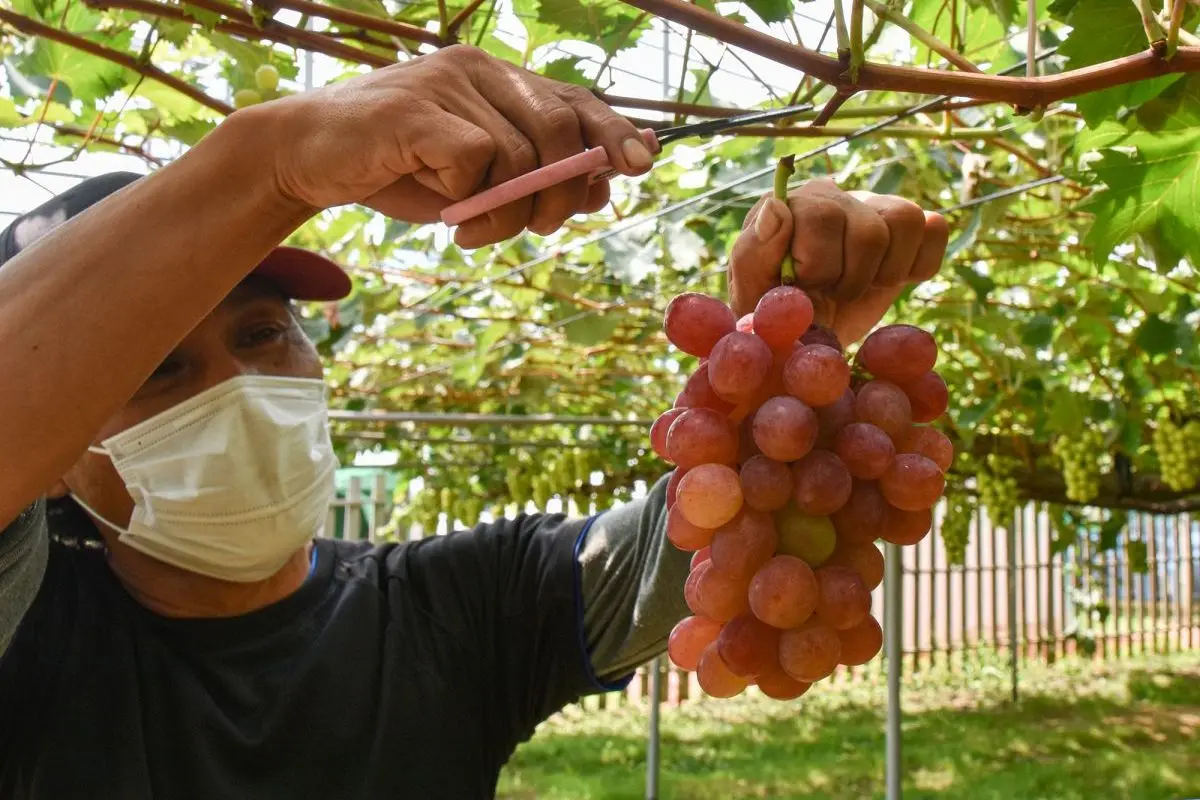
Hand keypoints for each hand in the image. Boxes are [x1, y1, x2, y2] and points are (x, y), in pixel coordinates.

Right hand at [257, 45, 651, 247]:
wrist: (310, 159)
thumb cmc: (400, 170)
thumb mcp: (479, 182)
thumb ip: (535, 179)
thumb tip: (601, 186)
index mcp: (500, 82)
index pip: (575, 100)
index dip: (613, 132)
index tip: (641, 164)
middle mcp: (479, 71)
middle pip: (559, 130)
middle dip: (560, 194)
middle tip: (537, 229)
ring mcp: (445, 83)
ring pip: (518, 157)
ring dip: (506, 212)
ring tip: (472, 231)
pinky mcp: (414, 108)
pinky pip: (473, 160)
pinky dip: (467, 198)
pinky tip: (444, 211)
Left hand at [728, 178, 947, 344]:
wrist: (805, 333)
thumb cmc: (772, 310)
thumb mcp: (751, 290)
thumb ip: (755, 250)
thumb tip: (777, 207)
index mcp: (792, 204)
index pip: (824, 217)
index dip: (819, 267)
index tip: (802, 288)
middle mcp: (834, 196)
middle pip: (871, 230)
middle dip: (851, 280)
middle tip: (830, 293)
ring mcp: (872, 208)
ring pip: (907, 220)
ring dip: (886, 272)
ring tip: (857, 286)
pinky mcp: (905, 229)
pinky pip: (934, 229)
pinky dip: (919, 264)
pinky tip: (886, 279)